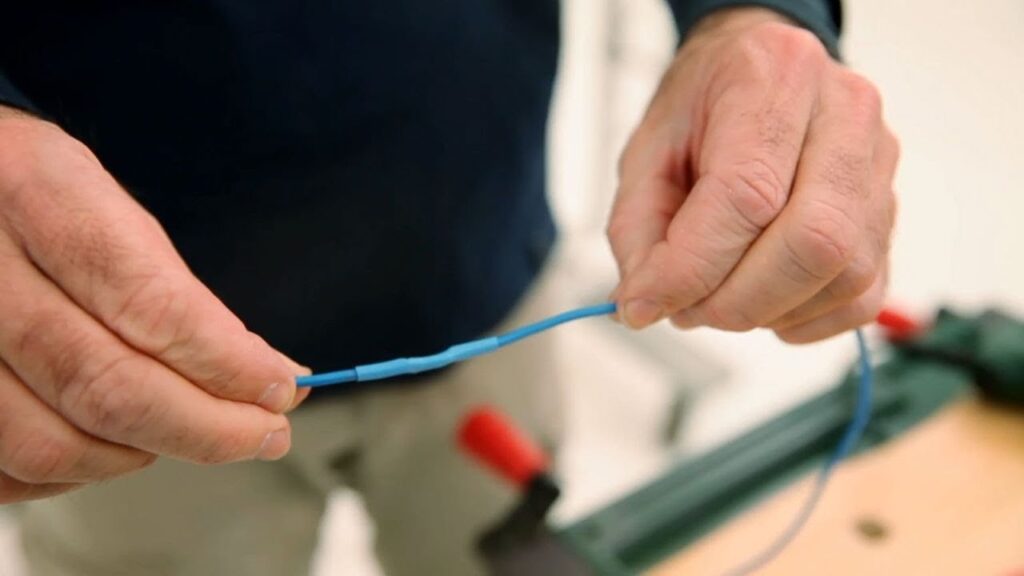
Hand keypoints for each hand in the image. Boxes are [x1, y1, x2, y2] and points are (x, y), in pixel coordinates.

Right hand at [0, 106, 308, 502]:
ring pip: (51, 443)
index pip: (146, 302)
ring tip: (191, 432)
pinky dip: (77, 473)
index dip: (225, 362)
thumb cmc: (30, 198)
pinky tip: (116, 444)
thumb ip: (172, 289)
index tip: (281, 387)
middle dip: (207, 427)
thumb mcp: (101, 201)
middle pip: (104, 384)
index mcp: (34, 190)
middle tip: (266, 433)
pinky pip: (8, 471)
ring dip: (143, 454)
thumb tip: (266, 377)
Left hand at [609, 8, 897, 342]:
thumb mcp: (645, 153)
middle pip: (815, 240)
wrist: (758, 72)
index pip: (748, 194)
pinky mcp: (890, 211)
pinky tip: (763, 302)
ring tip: (718, 297)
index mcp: (774, 76)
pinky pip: (863, 296)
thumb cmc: (703, 108)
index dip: (693, 266)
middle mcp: (846, 112)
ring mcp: (880, 163)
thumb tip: (643, 307)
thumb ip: (637, 232)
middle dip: (738, 301)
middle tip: (686, 309)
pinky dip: (804, 320)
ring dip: (768, 312)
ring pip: (845, 275)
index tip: (647, 301)